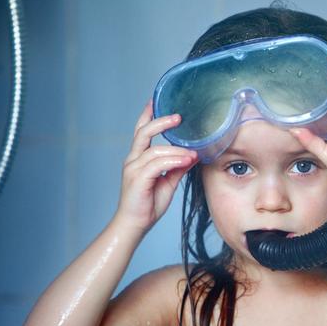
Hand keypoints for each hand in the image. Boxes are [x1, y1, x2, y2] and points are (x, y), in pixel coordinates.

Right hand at [114, 101, 197, 232]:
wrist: (135, 225)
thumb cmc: (148, 204)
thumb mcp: (168, 182)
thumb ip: (178, 167)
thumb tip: (193, 154)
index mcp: (138, 158)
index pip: (141, 131)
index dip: (147, 114)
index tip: (155, 100)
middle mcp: (133, 160)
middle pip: (144, 132)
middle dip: (161, 122)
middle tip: (179, 117)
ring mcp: (133, 169)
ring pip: (155, 150)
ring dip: (177, 150)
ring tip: (193, 153)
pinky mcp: (137, 179)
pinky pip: (156, 164)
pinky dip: (173, 161)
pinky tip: (185, 160)